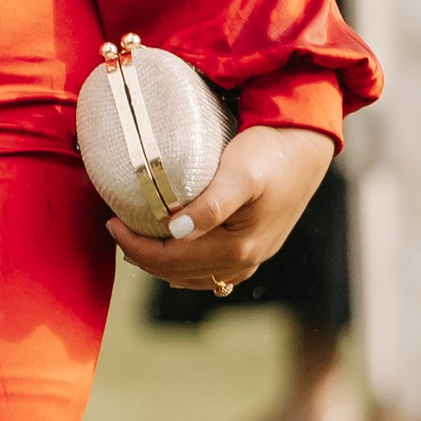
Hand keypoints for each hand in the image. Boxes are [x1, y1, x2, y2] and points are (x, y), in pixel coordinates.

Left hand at [108, 122, 334, 293]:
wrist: (309, 144)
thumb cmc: (271, 152)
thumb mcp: (238, 173)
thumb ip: (209, 205)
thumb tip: (175, 230)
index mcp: (237, 247)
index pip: (170, 259)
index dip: (135, 245)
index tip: (111, 222)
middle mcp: (246, 260)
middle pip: (180, 271)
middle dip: (143, 256)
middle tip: (116, 230)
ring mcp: (254, 256)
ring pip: (196, 276)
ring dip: (164, 265)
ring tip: (137, 243)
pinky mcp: (258, 246)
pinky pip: (216, 272)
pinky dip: (189, 268)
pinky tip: (177, 261)